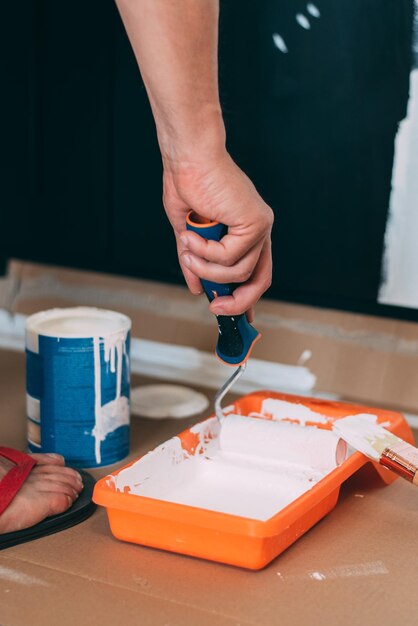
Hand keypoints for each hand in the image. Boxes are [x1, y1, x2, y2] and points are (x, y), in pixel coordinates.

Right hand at [162, 151, 273, 318]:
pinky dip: (206, 253)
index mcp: (246, 232)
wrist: (189, 158)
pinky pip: (230, 257)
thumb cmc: (188, 185)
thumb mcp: (189, 234)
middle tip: (214, 308)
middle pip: (259, 281)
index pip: (255, 273)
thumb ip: (196, 263)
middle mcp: (259, 231)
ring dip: (207, 269)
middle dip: (237, 301)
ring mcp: (260, 226)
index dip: (246, 299)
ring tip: (187, 251)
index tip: (235, 318)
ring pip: (239, 272)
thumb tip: (197, 289)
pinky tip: (191, 237)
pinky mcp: (256, 222)